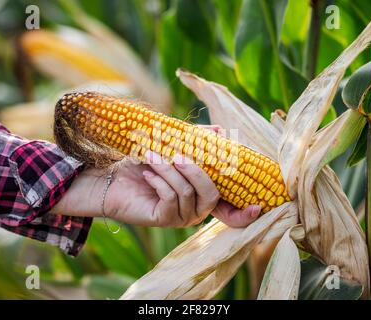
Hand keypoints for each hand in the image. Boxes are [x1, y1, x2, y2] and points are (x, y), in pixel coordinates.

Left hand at [51, 125, 261, 227]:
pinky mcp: (162, 219)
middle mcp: (195, 210)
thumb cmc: (144, 162)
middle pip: (210, 194)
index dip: (244, 212)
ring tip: (152, 155)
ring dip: (170, 170)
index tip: (258, 206)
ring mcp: (179, 217)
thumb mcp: (172, 147)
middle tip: (176, 152)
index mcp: (202, 194)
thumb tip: (221, 130)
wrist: (112, 178)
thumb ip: (196, 141)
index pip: (229, 210)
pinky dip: (160, 181)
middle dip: (195, 170)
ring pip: (188, 193)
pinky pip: (170, 199)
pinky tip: (147, 172)